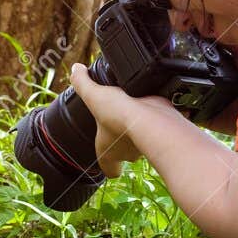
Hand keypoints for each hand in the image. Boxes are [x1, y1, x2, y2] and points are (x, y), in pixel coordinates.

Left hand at [68, 63, 155, 177]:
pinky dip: (156, 115)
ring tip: (136, 107)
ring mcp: (147, 143)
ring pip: (144, 138)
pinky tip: (151, 102)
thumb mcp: (93, 95)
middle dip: (124, 135)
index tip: (112, 158)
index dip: (110, 165)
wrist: (152, 117)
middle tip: (122, 118)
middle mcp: (129, 152)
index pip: (110, 169)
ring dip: (141, 125)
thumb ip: (81, 82)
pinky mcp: (161, 130)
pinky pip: (159, 125)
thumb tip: (76, 69)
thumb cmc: (120, 115)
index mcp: (108, 151)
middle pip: (127, 151)